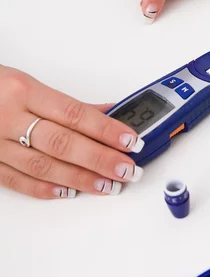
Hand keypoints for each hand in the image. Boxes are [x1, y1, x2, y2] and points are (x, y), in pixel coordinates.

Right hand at [0, 66, 143, 198]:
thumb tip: (110, 112)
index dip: (105, 130)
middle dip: (100, 159)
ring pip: (42, 166)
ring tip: (107, 185)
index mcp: (23, 90)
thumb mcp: (27, 84)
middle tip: (127, 169)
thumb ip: (68, 103)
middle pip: (62, 143)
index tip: (130, 141)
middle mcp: (8, 116)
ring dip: (79, 179)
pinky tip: (69, 192)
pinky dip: (45, 188)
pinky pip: (17, 180)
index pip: (74, 113)